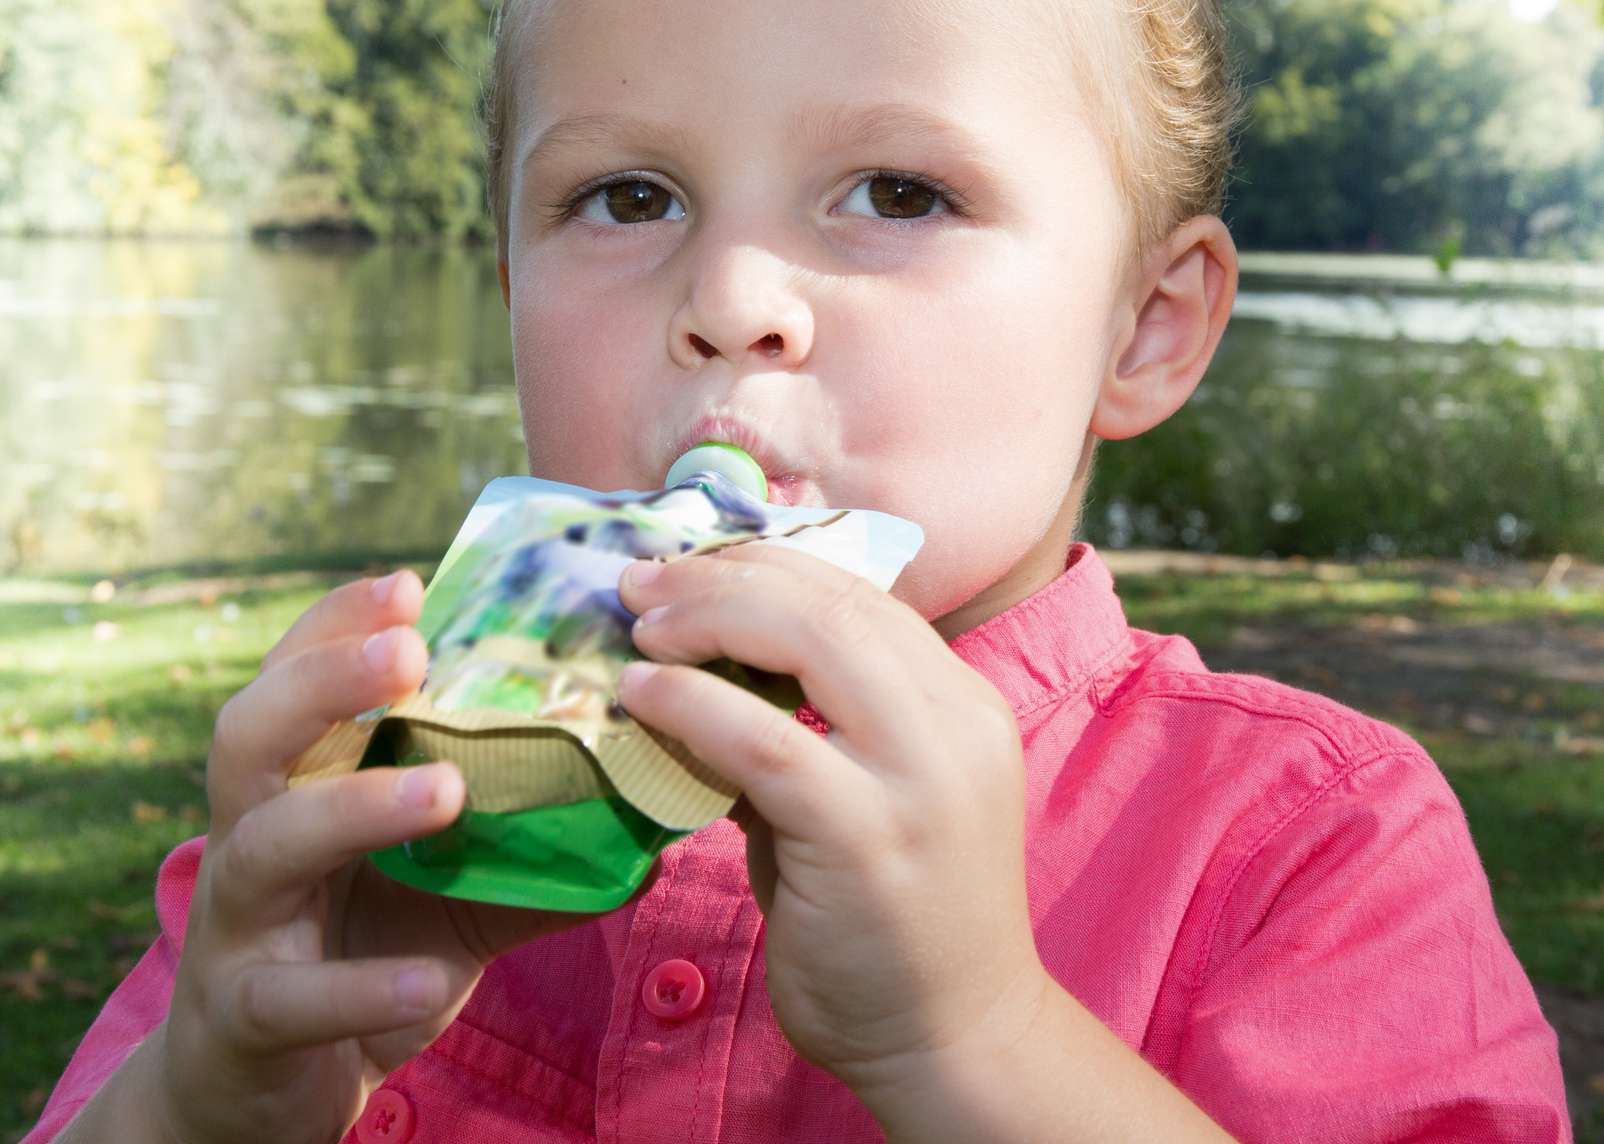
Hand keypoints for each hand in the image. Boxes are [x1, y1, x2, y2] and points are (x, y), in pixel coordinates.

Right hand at [63, 572, 597, 1143]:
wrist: (266, 1099)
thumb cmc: (364, 955)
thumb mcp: (454, 892)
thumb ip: (533, 844)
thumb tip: (653, 801)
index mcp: (295, 787)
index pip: (296, 679)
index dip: (337, 624)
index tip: (410, 582)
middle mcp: (248, 838)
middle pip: (250, 734)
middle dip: (324, 681)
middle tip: (410, 650)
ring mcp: (237, 928)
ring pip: (267, 846)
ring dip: (354, 807)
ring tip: (445, 788)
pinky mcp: (243, 1021)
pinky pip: (293, 997)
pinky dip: (360, 985)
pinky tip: (428, 977)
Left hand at [618, 546, 1043, 1098]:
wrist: (957, 1039)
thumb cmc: (898, 923)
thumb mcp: (866, 799)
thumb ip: (810, 733)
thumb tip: (703, 677)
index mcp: (964, 701)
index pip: (863, 594)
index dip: (768, 563)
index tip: (692, 566)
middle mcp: (957, 721)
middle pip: (836, 599)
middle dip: (729, 573)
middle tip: (644, 579)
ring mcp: (921, 776)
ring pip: (813, 640)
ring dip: (709, 616)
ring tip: (639, 622)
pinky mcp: (868, 835)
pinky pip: (767, 740)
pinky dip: (693, 702)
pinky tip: (641, 693)